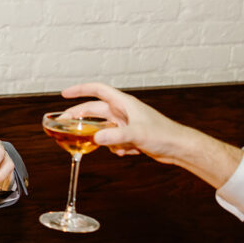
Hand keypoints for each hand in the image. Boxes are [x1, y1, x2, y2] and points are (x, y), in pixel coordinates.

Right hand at [61, 82, 242, 188]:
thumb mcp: (136, 134)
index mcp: (124, 103)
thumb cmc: (164, 135)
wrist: (179, 148)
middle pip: (94, 110)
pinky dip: (115, 147)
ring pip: (103, 128)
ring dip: (101, 137)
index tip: (64, 94)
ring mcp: (125, 124)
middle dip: (79, 117)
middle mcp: (123, 112)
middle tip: (64, 123)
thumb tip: (95, 139)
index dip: (80, 90)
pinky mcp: (129, 136)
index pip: (97, 90)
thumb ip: (115, 136)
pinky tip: (127, 152)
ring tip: (107, 145)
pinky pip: (113, 141)